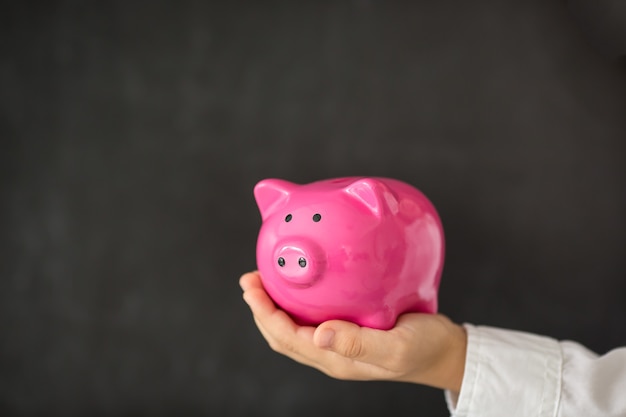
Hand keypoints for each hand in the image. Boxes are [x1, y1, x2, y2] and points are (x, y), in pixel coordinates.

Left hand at [240, 271, 466, 391]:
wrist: (445, 351)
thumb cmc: (425, 348)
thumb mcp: (397, 346)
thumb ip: (359, 343)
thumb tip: (319, 336)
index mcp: (337, 359)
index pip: (287, 337)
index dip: (264, 313)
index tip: (251, 286)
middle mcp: (332, 353)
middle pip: (282, 335)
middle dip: (260, 309)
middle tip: (250, 279)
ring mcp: (338, 344)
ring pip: (293, 328)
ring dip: (274, 306)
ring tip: (263, 280)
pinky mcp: (348, 331)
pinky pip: (311, 319)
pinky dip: (295, 303)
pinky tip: (300, 285)